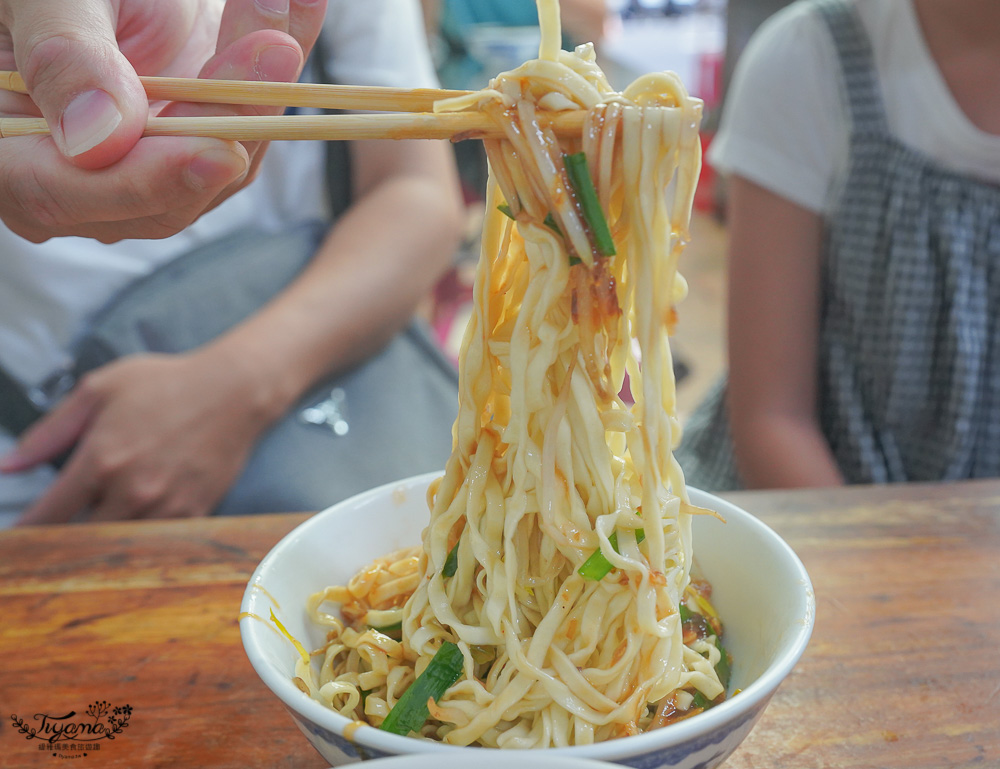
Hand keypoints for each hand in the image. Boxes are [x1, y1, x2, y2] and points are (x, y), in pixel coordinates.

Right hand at [0, 0, 326, 241]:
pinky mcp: (196, 158)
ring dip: (263, 89)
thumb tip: (98, 138)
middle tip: (275, 47)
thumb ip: (65, 57)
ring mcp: (143, 180)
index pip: (66, 194)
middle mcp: (77, 188)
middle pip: (164, 192)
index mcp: (9, 156)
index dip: (147, 180)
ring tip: (282, 2)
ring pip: (221, 167)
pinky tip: (298, 8)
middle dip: (228, 121)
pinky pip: (249, 133)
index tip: (220, 149)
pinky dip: (275, 75)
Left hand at [4, 351, 279, 523]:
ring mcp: (166, 504)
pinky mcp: (195, 511)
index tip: (20, 537)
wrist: (235, 390)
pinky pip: (159, 541)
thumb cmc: (168, 383)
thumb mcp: (100, 389)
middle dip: (66, 539)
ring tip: (95, 535)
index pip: (50, 514)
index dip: (29, 530)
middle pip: (83, 537)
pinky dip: (143, 540)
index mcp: (101, 459)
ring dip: (105, 541)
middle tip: (57, 538)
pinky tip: (136, 527)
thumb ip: (50, 430)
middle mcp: (131, 489)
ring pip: (121, 544)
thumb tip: (10, 465)